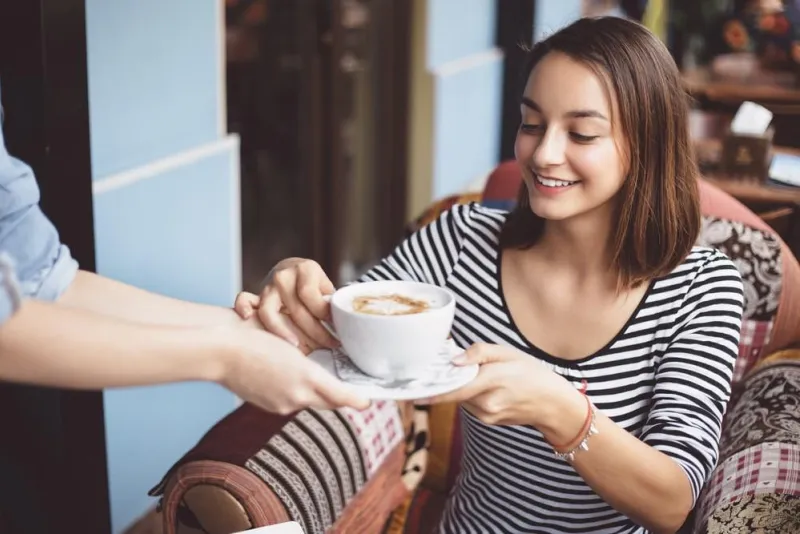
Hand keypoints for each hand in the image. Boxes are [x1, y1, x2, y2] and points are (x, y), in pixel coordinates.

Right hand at [217, 326, 367, 413]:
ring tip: (319, 379)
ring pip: (309, 401)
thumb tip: (324, 378)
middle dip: (339, 398)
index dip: (356, 400)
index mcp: (306, 378)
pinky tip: (291, 380)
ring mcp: (282, 405)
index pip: (340, 396)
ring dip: (316, 393)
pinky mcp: (270, 407)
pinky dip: (297, 393)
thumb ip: (310, 367)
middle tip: (352, 393)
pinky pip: (292, 402)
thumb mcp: (291, 348)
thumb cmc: (257, 340)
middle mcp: (297, 396)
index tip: (367, 401)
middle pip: (328, 403)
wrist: (224, 352)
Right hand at [234, 258, 338, 352]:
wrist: (293, 271)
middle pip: (296, 309)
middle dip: (315, 331)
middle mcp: (284, 275)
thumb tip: (345, 326)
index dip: (324, 315)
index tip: (336, 328)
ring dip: (283, 331)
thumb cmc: (314, 286)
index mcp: (306, 269)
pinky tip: (248, 318)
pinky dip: (243, 307)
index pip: (311, 296)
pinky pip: (243, 299)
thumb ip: (330, 302)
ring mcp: (268, 285)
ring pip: (270, 311)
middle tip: (328, 345)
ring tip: (296, 346)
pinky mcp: (256, 294)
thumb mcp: (325, 287)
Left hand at [426, 343, 576, 426]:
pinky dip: (470, 395)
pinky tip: (484, 387)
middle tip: (445, 366)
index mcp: (492, 381)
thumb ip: (480, 353)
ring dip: (460, 387)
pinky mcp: (487, 421)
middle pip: (454, 391)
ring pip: (461, 398)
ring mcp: (487, 415)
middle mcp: (487, 403)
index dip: (431, 390)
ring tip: (477, 374)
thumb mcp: (509, 353)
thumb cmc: (532, 373)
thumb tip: (454, 360)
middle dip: (448, 379)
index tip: (410, 391)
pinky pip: (469, 405)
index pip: (453, 388)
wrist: (553, 405)